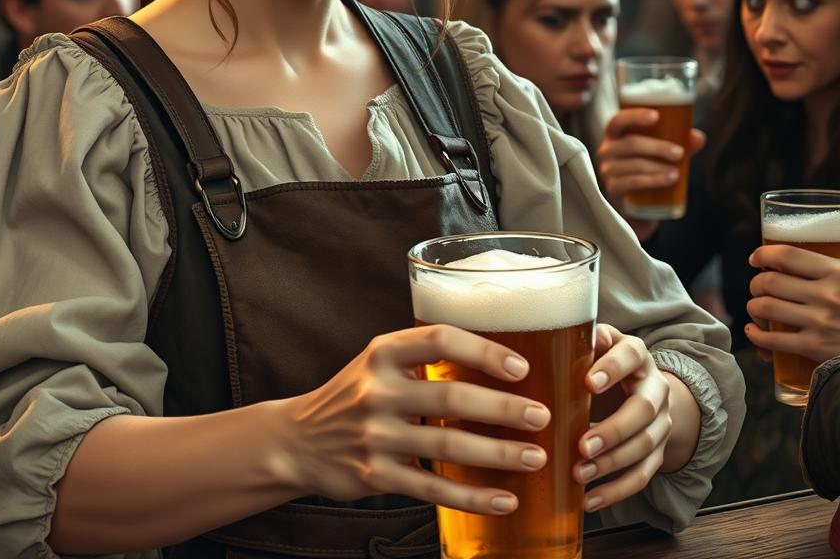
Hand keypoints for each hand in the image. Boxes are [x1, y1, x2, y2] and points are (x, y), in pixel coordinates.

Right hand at [284, 324, 551, 516]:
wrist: (298, 440)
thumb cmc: (355, 395)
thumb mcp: (379, 363)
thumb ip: (424, 358)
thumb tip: (499, 358)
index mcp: (383, 352)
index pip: (438, 340)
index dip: (483, 351)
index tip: (521, 367)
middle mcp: (378, 390)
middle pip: (450, 398)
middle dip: (502, 409)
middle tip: (542, 416)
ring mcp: (375, 435)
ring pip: (446, 447)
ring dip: (497, 454)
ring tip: (536, 457)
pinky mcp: (375, 475)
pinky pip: (432, 489)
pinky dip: (472, 497)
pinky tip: (504, 500)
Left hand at [574, 324, 671, 511]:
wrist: (637, 386)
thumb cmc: (600, 362)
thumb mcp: (594, 346)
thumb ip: (579, 340)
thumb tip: (557, 333)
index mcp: (637, 355)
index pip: (631, 355)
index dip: (613, 367)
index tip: (589, 382)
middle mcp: (656, 387)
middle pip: (644, 410)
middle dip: (613, 430)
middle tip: (582, 445)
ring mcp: (661, 423)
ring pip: (645, 446)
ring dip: (611, 464)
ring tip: (579, 473)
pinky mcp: (658, 453)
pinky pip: (643, 475)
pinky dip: (617, 491)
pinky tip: (590, 499)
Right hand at [597, 109, 704, 233]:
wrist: (637, 203)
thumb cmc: (648, 167)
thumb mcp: (662, 152)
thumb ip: (679, 142)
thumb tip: (697, 137)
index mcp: (615, 134)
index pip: (619, 120)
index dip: (635, 116)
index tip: (656, 116)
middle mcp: (606, 150)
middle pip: (630, 144)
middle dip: (657, 147)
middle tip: (679, 152)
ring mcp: (607, 170)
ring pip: (634, 164)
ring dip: (658, 168)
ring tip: (677, 172)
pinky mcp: (612, 189)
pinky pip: (632, 182)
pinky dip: (652, 180)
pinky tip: (669, 180)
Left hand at [746, 244, 839, 364]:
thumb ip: (832, 266)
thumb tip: (797, 258)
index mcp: (837, 272)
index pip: (787, 255)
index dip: (764, 254)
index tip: (756, 258)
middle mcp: (826, 295)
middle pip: (769, 281)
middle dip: (756, 283)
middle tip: (758, 287)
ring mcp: (820, 322)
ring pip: (764, 307)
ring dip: (753, 307)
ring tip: (757, 307)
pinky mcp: (816, 348)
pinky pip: (772, 340)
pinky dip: (756, 335)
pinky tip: (754, 330)